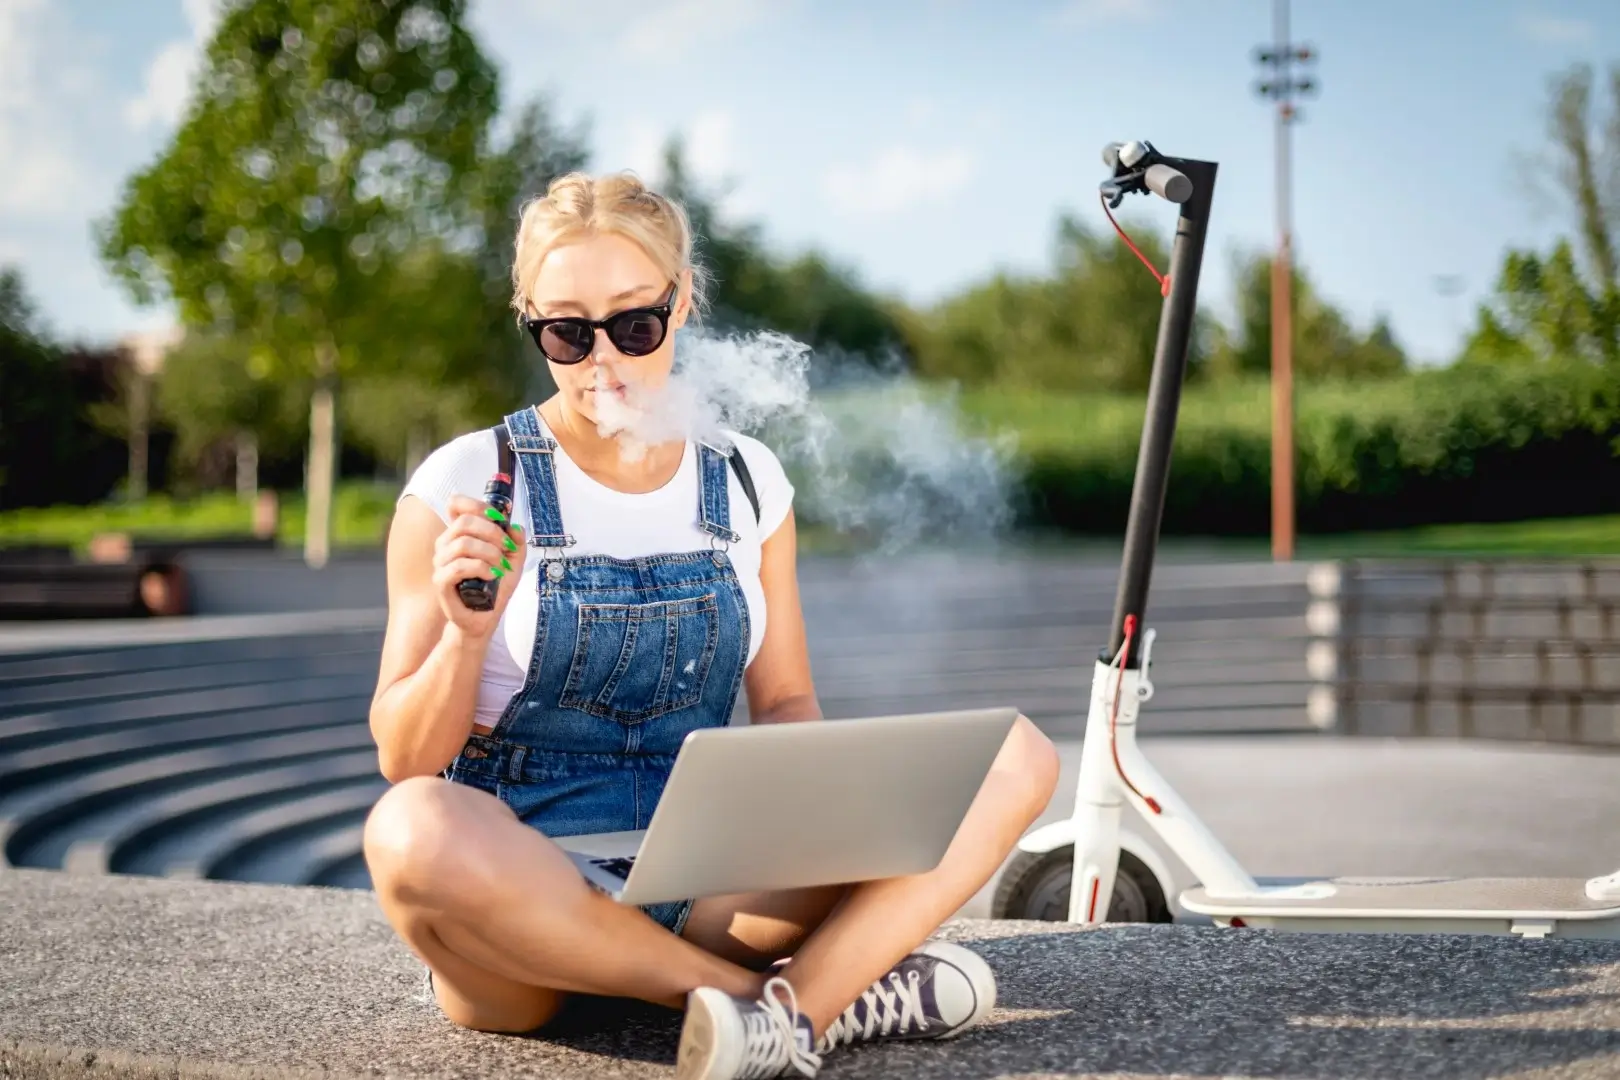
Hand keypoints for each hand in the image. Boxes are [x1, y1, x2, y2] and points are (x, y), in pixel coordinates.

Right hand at [432, 494, 525, 637]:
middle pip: (463, 522)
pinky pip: (458, 566)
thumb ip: (515, 541)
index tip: (498, 517)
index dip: (476, 504)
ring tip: (500, 567)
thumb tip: (515, 526)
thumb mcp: (513, 561)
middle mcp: (446, 545)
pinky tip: (492, 575)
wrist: (484, 617)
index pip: (456, 504)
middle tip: (507, 548)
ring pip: (462, 544)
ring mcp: (441, 563)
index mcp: (460, 534)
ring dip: (489, 553)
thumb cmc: (495, 587)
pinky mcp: (441, 582)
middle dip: (492, 532)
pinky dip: (480, 567)